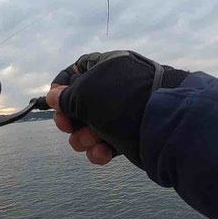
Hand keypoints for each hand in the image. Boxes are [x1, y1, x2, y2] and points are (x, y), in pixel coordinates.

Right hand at [46, 51, 187, 167]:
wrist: (165, 126)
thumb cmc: (123, 101)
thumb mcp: (86, 94)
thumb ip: (66, 97)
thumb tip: (52, 96)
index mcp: (107, 66)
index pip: (78, 69)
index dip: (62, 85)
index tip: (53, 100)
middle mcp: (114, 88)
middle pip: (80, 103)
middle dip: (70, 118)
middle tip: (66, 127)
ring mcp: (122, 112)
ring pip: (90, 127)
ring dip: (83, 137)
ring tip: (88, 141)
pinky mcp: (129, 135)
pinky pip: (106, 142)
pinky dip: (100, 149)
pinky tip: (102, 152)